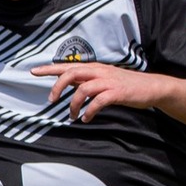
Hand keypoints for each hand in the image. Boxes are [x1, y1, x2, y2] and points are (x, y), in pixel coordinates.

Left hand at [32, 62, 169, 121]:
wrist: (152, 87)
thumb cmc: (125, 85)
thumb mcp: (103, 79)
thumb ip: (85, 80)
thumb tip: (67, 83)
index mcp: (94, 68)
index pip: (68, 66)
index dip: (50, 69)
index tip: (33, 71)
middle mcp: (100, 71)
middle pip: (71, 73)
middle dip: (57, 87)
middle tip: (51, 101)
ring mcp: (109, 81)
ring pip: (82, 89)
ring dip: (73, 105)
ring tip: (73, 116)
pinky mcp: (117, 92)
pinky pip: (98, 101)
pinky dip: (89, 111)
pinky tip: (86, 118)